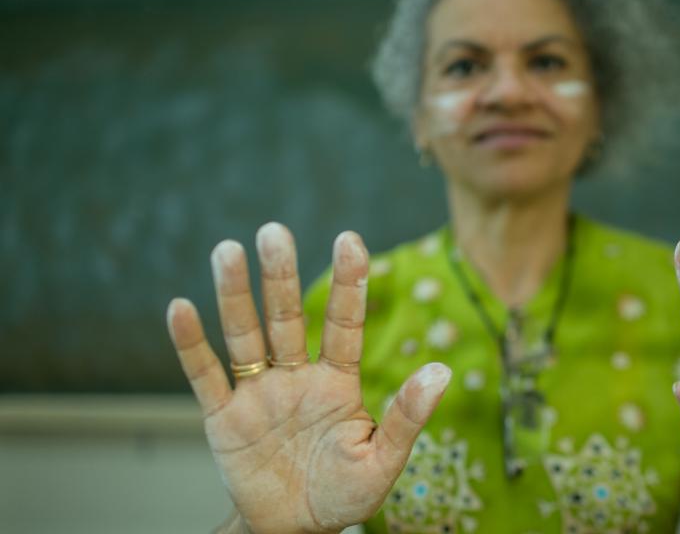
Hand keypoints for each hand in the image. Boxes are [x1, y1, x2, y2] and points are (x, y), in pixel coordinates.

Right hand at [166, 223, 450, 533]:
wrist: (295, 529)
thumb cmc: (344, 495)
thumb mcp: (383, 461)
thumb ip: (407, 417)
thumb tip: (441, 371)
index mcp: (338, 383)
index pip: (344, 323)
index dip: (348, 282)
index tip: (349, 240)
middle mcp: (296, 377)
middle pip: (287, 317)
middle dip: (281, 276)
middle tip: (275, 231)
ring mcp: (259, 393)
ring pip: (245, 335)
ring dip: (235, 294)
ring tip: (228, 250)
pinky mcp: (223, 417)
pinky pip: (205, 375)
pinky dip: (191, 344)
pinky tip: (180, 308)